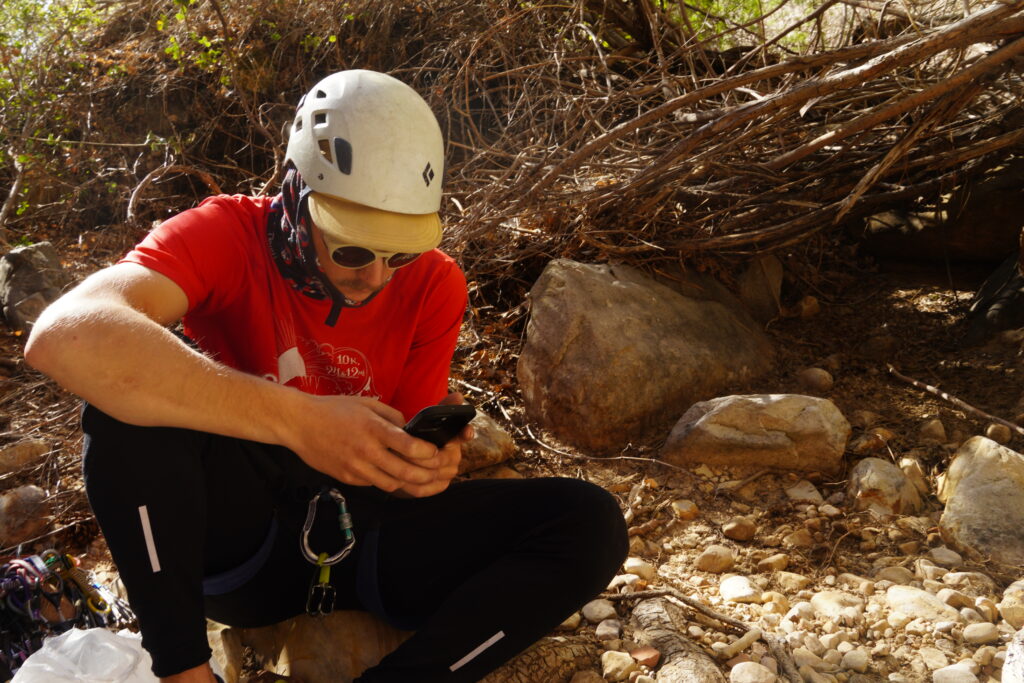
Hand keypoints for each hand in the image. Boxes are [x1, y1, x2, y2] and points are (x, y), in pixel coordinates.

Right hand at [283, 394, 442, 491]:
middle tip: (435, 471)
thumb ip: (392, 417)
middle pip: (405, 472)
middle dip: (426, 475)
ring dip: (407, 482)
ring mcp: (355, 467)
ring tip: (417, 475)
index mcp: (374, 429)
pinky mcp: (347, 478)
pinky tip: (391, 473)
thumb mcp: (367, 405)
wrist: (299, 424)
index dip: (428, 453)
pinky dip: (386, 481)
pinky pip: (374, 484)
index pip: (409, 446)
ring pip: (392, 484)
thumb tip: (410, 430)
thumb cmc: (334, 410)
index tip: (435, 451)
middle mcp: (366, 451)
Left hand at [399, 392, 474, 497]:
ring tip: (396, 462)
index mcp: (455, 439)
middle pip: (441, 459)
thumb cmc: (420, 437)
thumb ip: (442, 409)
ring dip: (413, 469)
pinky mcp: (437, 487)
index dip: (465, 433)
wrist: (409, 461)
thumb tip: (459, 396)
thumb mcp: (429, 422)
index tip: (465, 432)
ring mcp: (448, 474)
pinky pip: (425, 489)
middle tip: (400, 450)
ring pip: (432, 475)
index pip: (464, 435)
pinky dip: (411, 485)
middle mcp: (455, 458)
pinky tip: (399, 479)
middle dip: (420, 455)